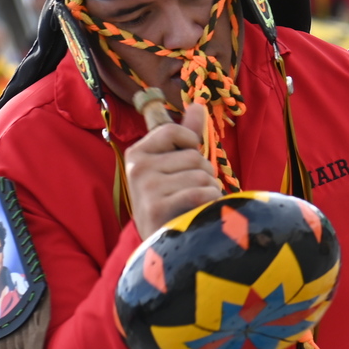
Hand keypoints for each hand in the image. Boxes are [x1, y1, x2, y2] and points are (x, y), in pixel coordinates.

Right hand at [125, 103, 220, 238]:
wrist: (158, 243)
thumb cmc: (169, 199)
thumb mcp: (172, 164)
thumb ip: (185, 135)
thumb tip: (198, 105)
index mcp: (138, 153)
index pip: (173, 131)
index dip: (191, 143)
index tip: (190, 159)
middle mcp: (137, 168)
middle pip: (193, 156)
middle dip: (205, 172)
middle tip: (197, 188)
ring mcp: (146, 188)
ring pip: (200, 175)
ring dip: (210, 189)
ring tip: (199, 201)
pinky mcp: (157, 207)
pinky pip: (199, 192)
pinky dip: (210, 200)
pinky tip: (203, 209)